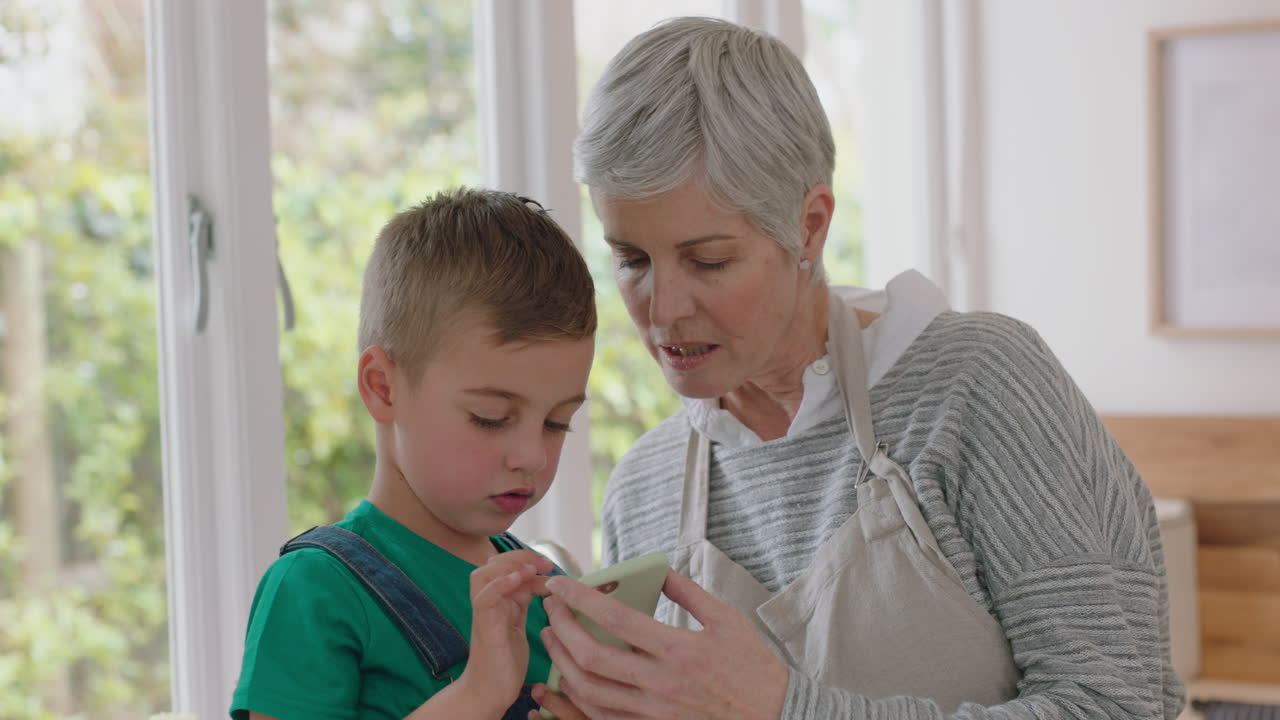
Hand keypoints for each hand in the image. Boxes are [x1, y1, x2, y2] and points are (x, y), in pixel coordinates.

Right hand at [454, 550, 553, 716]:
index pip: (508, 567)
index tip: (551, 568)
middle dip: (520, 557)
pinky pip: (485, 598)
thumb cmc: (504, 662)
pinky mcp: (485, 627)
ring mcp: (484, 614)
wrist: (489, 693)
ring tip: (530, 569)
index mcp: (500, 601)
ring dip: (509, 566)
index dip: (529, 561)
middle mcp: (489, 603)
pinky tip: (517, 579)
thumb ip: (524, 604)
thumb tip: (548, 585)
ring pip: (483, 575)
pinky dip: (499, 584)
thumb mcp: (519, 627)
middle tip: (545, 565)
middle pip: (493, 564)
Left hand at [541, 569, 787, 719]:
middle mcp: (661, 683)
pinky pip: (603, 717)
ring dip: (562, 663)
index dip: (581, 599)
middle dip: (561, 629)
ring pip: (590, 691)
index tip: (562, 584)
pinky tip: (573, 676)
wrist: (775, 717)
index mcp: (678, 649)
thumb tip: (660, 569)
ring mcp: (654, 712)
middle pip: (591, 656)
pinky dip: (580, 696)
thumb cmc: (754, 669)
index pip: (615, 618)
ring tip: (553, 639)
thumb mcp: (728, 620)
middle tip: (551, 609)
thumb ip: (689, 593)